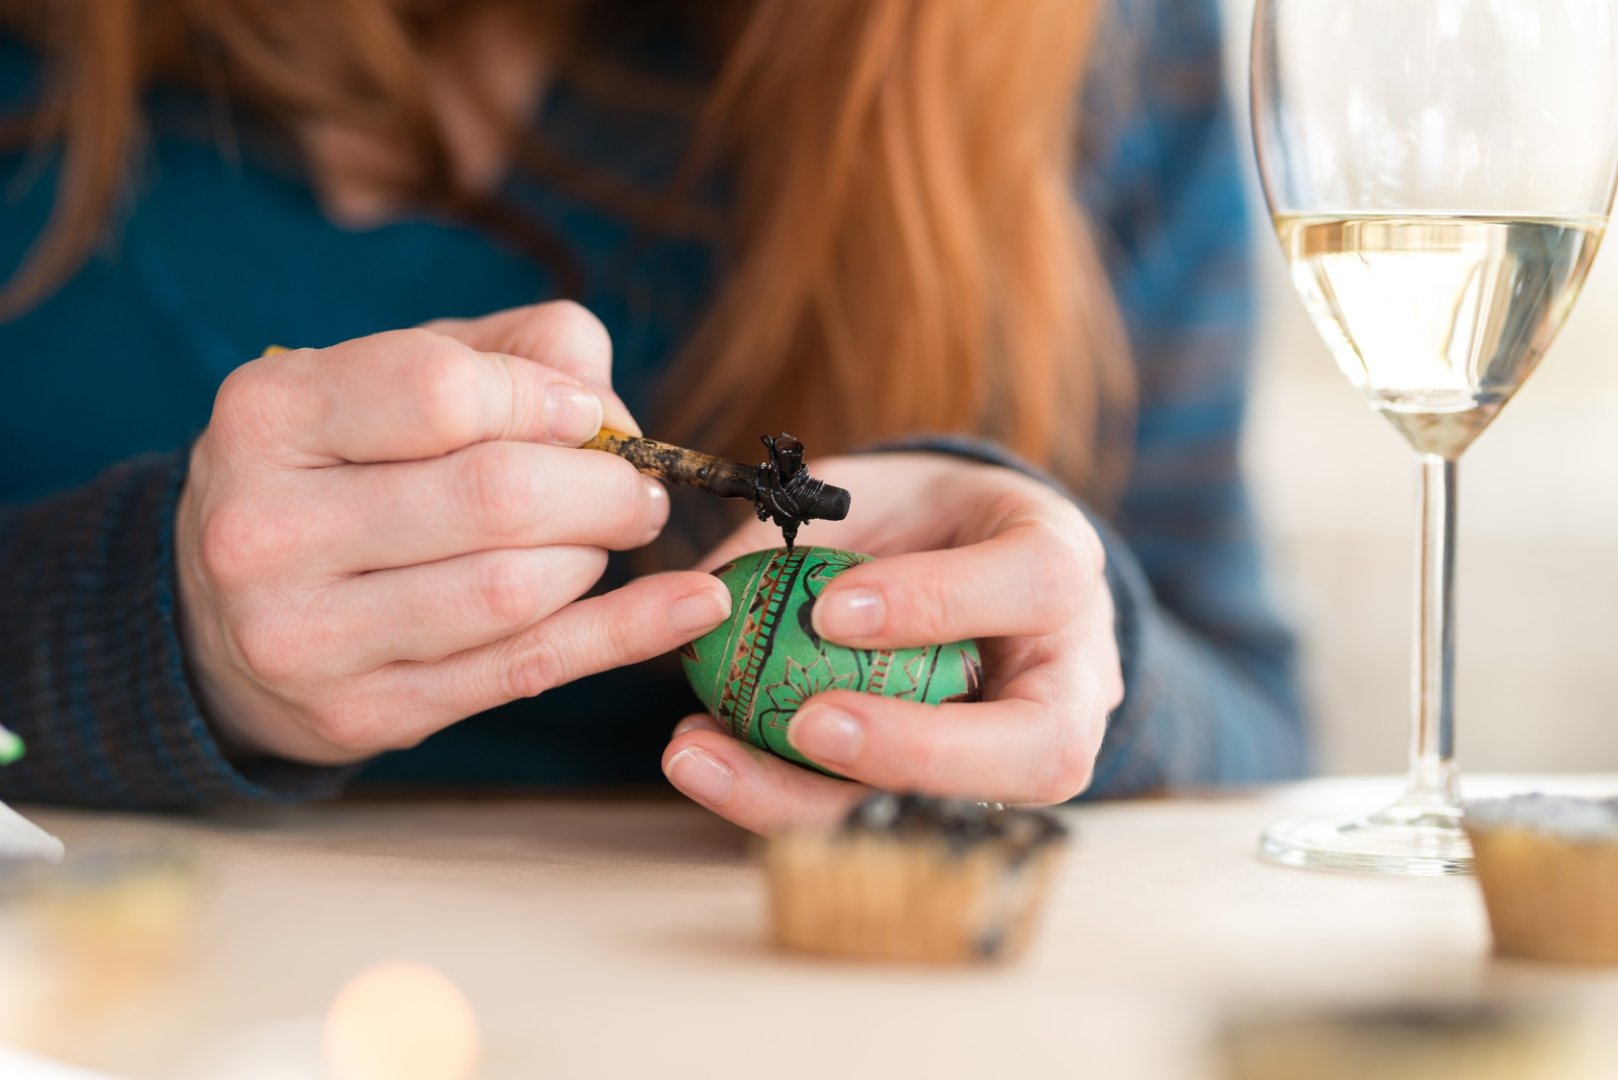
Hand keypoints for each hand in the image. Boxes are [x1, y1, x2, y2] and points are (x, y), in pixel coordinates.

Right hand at [176, 302, 730, 764]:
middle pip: (494, 496)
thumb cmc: (339, 472)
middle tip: (637, 490)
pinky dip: (627, 633)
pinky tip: (695, 606)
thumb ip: (512, 354)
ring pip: (514, 590)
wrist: (224, 618)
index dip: (545, 399)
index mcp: (268, 414)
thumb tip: (611, 407)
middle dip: (601, 488)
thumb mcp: (387, 379)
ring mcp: (305, 635)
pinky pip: (525, 669)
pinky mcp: (359, 713)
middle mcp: (265, 527)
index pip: (443, 391)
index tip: (586, 415)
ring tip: (607, 536)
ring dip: (595, 557)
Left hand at [661, 453, 1121, 833]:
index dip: (937, 603)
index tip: (829, 610)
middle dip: (915, 751)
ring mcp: (1026, 756)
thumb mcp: (875, 490)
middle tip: (804, 727)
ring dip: (816, 800)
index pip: (1035, 586)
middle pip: (1041, 748)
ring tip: (701, 757)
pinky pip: (883, 826)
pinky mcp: (960, 803)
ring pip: (957, 814)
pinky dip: (785, 805)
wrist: (962, 569)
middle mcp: (1071, 680)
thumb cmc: (920, 519)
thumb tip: (708, 593)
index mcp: (1062, 567)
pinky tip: (708, 769)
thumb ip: (807, 531)